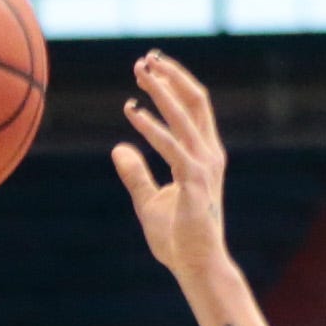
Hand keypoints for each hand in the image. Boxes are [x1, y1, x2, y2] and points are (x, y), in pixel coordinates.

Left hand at [112, 51, 233, 282]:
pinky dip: (152, 128)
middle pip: (194, 102)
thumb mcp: (148, 199)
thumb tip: (117, 148)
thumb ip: (135, 172)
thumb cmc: (176, 236)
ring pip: (185, 116)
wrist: (194, 265)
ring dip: (162, 91)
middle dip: (170, 76)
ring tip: (139, 73)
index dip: (174, 83)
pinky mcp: (194, 183)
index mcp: (202, 154)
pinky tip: (133, 114)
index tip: (151, 67)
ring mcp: (204, 167)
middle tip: (144, 59)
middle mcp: (208, 154)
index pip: (193, 108)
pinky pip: (172, 148)